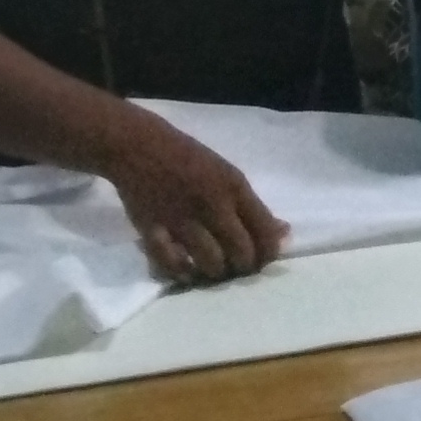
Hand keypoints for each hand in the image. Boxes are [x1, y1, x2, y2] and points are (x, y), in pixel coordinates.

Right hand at [101, 114, 288, 284]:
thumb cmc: (188, 159)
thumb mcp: (228, 174)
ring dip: (216, 273)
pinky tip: (186, 273)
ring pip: (211, 263)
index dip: (268, 253)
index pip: (264, 231)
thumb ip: (253, 206)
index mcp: (233, 187)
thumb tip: (283, 233)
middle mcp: (212, 205)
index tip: (263, 258)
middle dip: (244, 267)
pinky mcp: (152, 229)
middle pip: (241, 252)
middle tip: (238, 268)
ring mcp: (181, 219)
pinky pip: (171, 264)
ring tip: (214, 270)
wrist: (137, 146)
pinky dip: (181, 274)